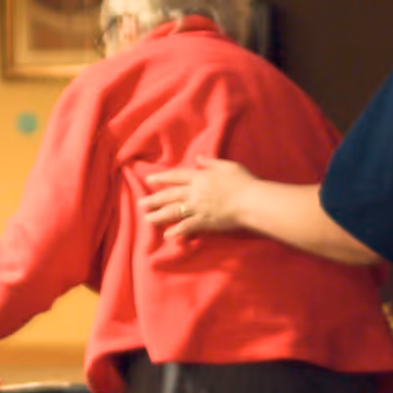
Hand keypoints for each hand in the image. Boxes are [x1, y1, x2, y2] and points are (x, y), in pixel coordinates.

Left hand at [140, 156, 255, 239]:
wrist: (251, 201)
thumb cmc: (242, 181)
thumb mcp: (226, 166)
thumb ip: (210, 162)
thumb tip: (198, 158)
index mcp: (200, 177)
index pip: (176, 176)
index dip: (161, 178)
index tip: (149, 180)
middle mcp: (195, 192)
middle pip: (170, 196)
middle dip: (154, 200)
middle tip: (140, 204)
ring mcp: (198, 208)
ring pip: (174, 212)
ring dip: (159, 216)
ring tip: (147, 219)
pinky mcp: (205, 222)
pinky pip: (187, 227)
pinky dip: (177, 231)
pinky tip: (167, 235)